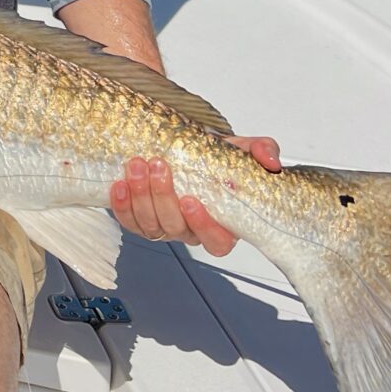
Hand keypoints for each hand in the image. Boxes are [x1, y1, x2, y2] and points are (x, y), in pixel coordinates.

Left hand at [110, 136, 281, 256]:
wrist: (184, 150)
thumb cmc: (215, 158)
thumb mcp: (242, 150)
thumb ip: (262, 152)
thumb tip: (271, 162)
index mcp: (222, 223)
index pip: (216, 241)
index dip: (204, 226)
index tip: (192, 200)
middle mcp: (191, 230)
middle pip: (176, 228)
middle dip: (163, 197)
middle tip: (158, 166)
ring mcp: (164, 227)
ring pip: (150, 224)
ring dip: (140, 196)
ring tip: (137, 166)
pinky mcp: (139, 220)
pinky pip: (128, 221)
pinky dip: (121, 205)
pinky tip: (120, 184)